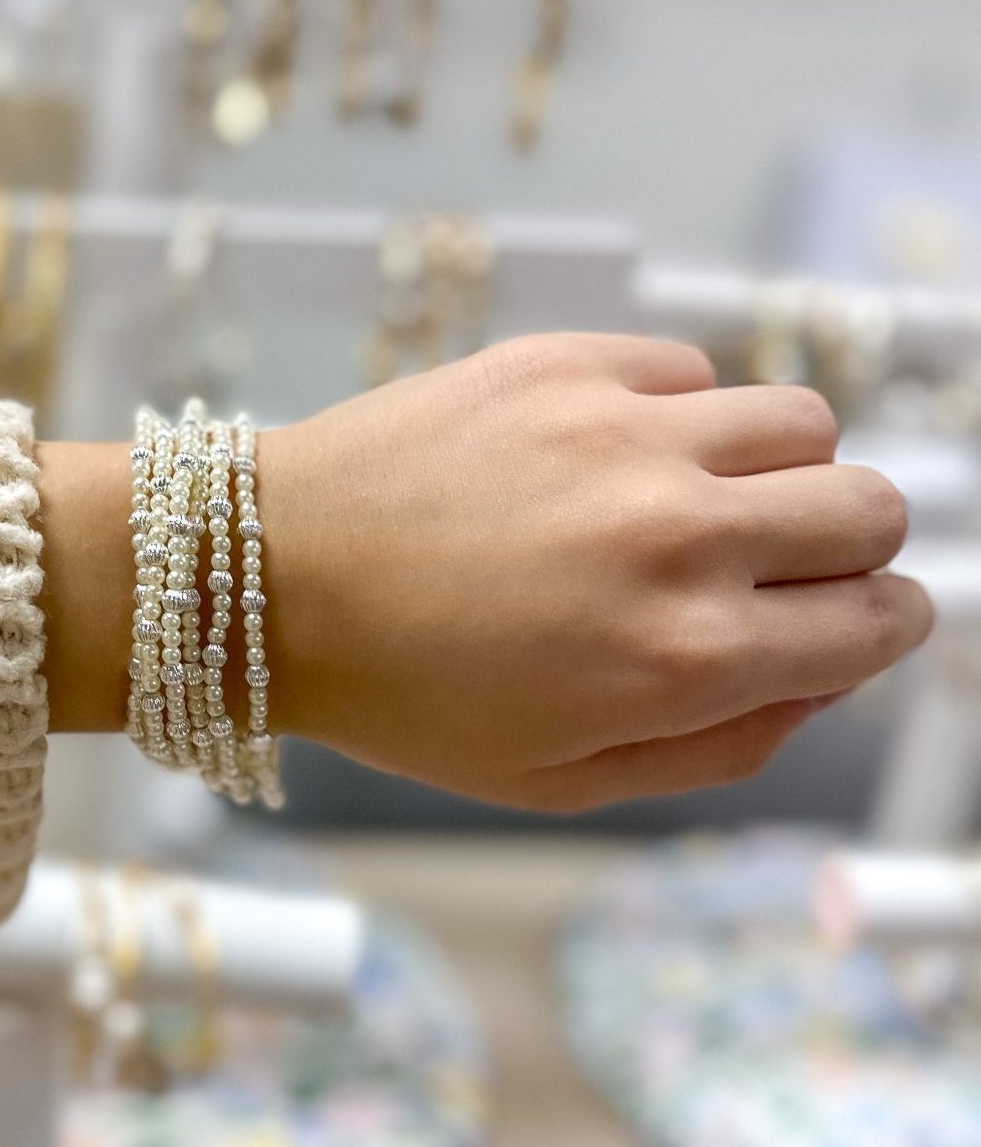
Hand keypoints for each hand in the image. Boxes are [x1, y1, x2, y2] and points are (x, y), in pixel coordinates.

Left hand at [255, 333, 930, 808]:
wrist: (266, 581)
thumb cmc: (402, 695)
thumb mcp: (561, 782)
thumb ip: (720, 746)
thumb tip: (819, 680)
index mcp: (684, 659)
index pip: (875, 623)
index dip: (881, 627)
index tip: (856, 620)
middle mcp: (678, 537)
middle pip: (871, 510)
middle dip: (852, 550)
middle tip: (786, 569)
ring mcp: (626, 436)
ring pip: (803, 425)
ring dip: (779, 471)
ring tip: (702, 504)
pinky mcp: (568, 363)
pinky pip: (695, 371)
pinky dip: (683, 415)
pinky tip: (616, 457)